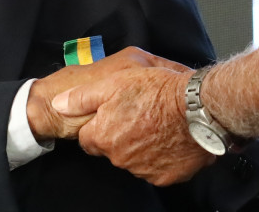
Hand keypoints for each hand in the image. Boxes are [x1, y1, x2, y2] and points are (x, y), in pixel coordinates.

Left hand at [53, 50, 213, 186]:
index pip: (89, 138)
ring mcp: (143, 170)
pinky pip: (158, 168)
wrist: (199, 107)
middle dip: (123, 135)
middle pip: (113, 149)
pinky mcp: (166, 176)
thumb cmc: (158, 91)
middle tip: (142, 115)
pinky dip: (163, 156)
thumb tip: (59, 104)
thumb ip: (83, 96)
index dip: (101, 124)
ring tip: (160, 125)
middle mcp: (120, 158)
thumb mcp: (115, 81)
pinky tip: (173, 138)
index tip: (115, 113)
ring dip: (143, 146)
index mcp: (103, 136)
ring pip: (135, 159)